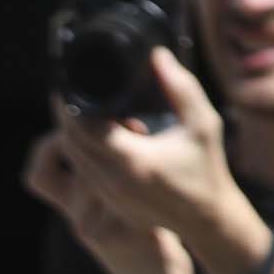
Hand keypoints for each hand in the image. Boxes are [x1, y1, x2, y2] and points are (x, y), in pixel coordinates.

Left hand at [33, 48, 268, 273]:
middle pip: (72, 145)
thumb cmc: (206, 168)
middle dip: (66, 119)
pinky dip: (83, 154)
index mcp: (133, 161)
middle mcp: (114, 183)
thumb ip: (180, 87)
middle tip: (69, 93)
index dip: (72, 107)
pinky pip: (84, 175)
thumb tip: (157, 55)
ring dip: (73, 137)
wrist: (206, 218)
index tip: (69, 86)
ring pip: (75, 162)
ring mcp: (109, 197)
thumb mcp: (201, 123)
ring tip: (80, 110)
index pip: (85, 130)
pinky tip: (93, 136)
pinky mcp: (109, 205)